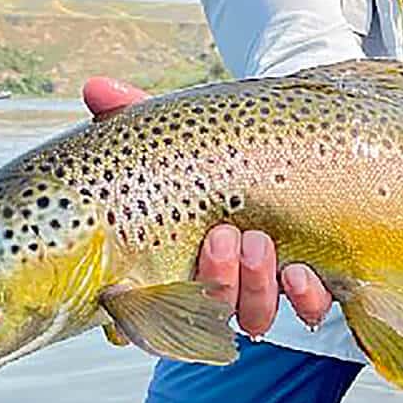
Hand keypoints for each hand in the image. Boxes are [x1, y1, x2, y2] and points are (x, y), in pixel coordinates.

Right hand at [82, 76, 332, 334]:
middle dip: (215, 279)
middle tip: (222, 237)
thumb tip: (94, 87)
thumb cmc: (213, 145)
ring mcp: (262, 287)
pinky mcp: (308, 284)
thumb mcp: (175, 128)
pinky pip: (308, 308)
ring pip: (254, 315)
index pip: (146, 308)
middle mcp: (215, 284)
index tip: (137, 285)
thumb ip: (131, 112)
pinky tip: (299, 272)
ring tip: (259, 244)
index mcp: (172, 259)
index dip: (142, 312)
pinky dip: (304, 298)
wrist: (279, 139)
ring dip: (255, 288)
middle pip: (209, 311)